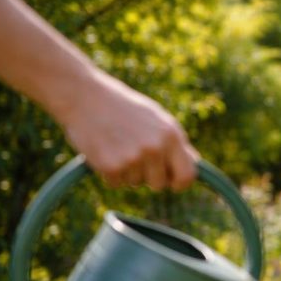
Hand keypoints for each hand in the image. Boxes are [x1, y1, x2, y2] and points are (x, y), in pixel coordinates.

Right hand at [56, 71, 199, 190]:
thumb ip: (175, 143)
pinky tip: (104, 151)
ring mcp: (133, 158)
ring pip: (135, 184)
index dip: (180, 184)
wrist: (85, 96)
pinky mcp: (111, 166)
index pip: (187, 175)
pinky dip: (109, 174)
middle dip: (148, 176)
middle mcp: (155, 148)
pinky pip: (115, 184)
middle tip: (134, 155)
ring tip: (117, 146)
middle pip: (159, 184)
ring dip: (127, 172)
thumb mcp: (157, 119)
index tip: (172, 184)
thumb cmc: (124, 108)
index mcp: (171, 135)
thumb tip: (195, 164)